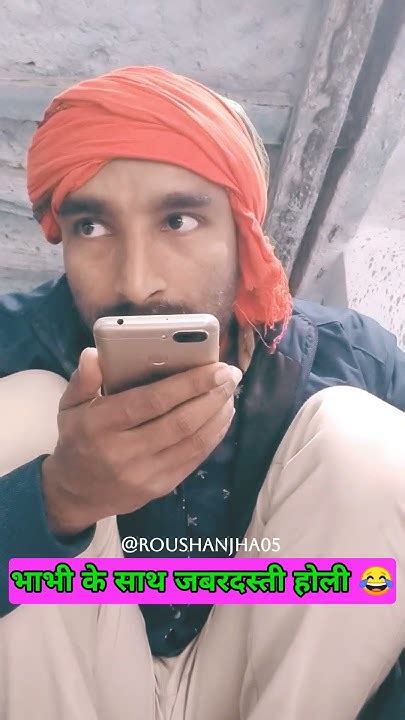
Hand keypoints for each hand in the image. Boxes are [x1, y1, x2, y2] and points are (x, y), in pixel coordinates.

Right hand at [41, 348, 241, 534]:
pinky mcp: (160, 487)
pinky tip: (222, 417)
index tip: (215, 367)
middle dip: (212, 396)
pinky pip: (194, 459)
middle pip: (180, 422)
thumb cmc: (78, 439)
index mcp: (100, 425)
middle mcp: (123, 452)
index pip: (151, 401)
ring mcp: (144, 474)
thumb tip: (94, 354)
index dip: (188, 384)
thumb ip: (83, 379)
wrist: (75, 493)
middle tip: (231, 375)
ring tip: (231, 393)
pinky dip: (214, 436)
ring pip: (193, 442)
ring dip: (218, 415)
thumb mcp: (69, 406)